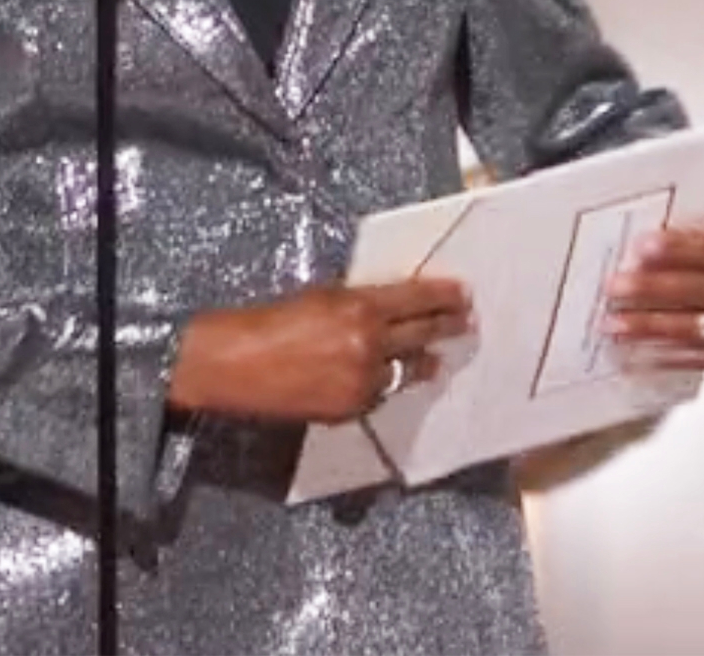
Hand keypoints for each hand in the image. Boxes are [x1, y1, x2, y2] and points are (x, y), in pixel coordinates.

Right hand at [167, 276, 472, 423]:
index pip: (414, 299)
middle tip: (466, 321)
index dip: (442, 296)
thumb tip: (393, 310)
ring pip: (404, 370)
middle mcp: (367, 345)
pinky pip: (380, 394)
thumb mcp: (323, 296)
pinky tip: (390, 378)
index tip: (462, 293)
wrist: (238, 362)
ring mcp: (361, 382)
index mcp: (359, 307)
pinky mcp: (351, 411)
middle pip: (420, 334)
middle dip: (445, 326)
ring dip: (421, 361)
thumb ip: (360, 305)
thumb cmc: (273, 318)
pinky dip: (386, 383)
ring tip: (436, 357)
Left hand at [602, 218, 703, 373]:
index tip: (640, 247)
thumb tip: (664, 215)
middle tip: (612, 288)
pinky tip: (638, 354)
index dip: (679, 249)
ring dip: (650, 329)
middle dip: (651, 291)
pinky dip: (668, 357)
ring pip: (696, 331)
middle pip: (700, 293)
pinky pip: (703, 359)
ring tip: (613, 325)